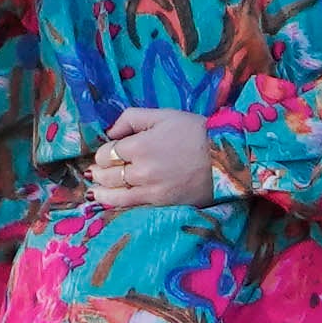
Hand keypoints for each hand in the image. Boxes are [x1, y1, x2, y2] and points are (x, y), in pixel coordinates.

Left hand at [87, 107, 215, 210]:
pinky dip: (117, 205)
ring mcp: (150, 191)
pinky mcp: (160, 205)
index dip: (104, 153)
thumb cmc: (194, 132)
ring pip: (113, 196)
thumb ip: (130, 118)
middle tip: (97, 171)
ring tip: (95, 191)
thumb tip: (109, 132)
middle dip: (99, 172)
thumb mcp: (163, 115)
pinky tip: (112, 203)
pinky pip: (131, 208)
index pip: (106, 153)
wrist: (225, 158)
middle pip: (106, 175)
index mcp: (139, 146)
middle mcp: (141, 171)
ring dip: (100, 193)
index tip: (109, 152)